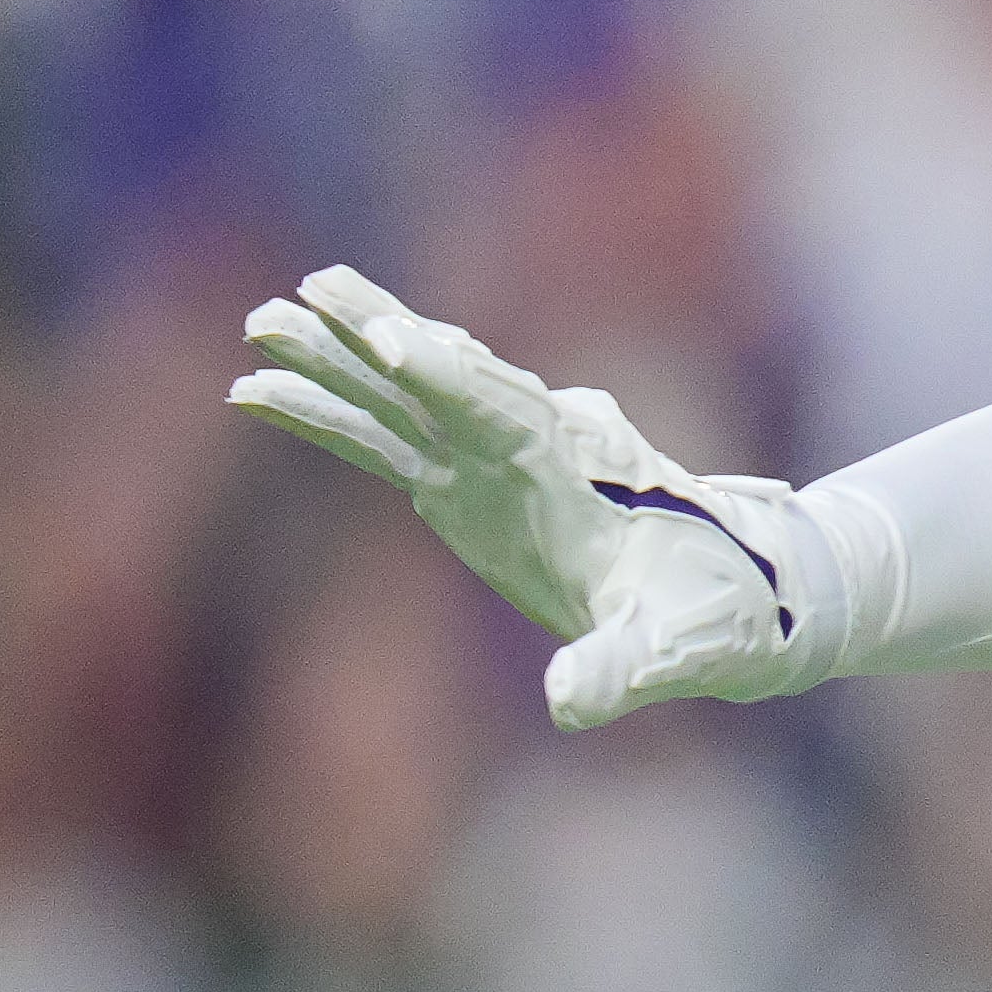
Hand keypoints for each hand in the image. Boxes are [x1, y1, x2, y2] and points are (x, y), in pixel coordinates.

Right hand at [231, 268, 839, 729]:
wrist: (741, 598)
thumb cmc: (719, 617)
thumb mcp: (678, 649)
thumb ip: (626, 669)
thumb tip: (570, 705)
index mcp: (580, 471)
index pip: (506, 411)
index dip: (450, 378)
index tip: (392, 340)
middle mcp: (531, 448)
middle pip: (447, 376)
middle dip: (383, 332)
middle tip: (314, 286)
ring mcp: (489, 465)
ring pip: (403, 397)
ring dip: (336, 360)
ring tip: (260, 319)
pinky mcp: (461, 490)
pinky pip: (382, 443)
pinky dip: (325, 416)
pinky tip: (249, 393)